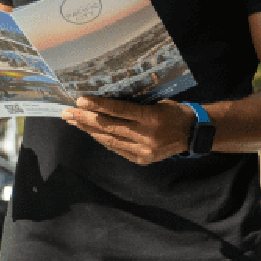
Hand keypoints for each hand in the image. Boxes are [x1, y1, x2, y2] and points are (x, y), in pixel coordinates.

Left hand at [61, 96, 194, 164]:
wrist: (193, 133)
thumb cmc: (174, 111)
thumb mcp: (158, 102)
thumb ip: (135, 104)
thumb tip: (105, 102)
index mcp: (152, 117)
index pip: (119, 110)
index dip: (98, 106)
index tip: (79, 100)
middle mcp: (146, 136)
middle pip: (109, 127)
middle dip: (85, 119)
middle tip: (67, 113)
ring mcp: (143, 150)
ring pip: (110, 140)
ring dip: (90, 131)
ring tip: (74, 122)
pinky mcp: (142, 159)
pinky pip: (117, 149)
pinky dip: (103, 140)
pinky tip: (92, 133)